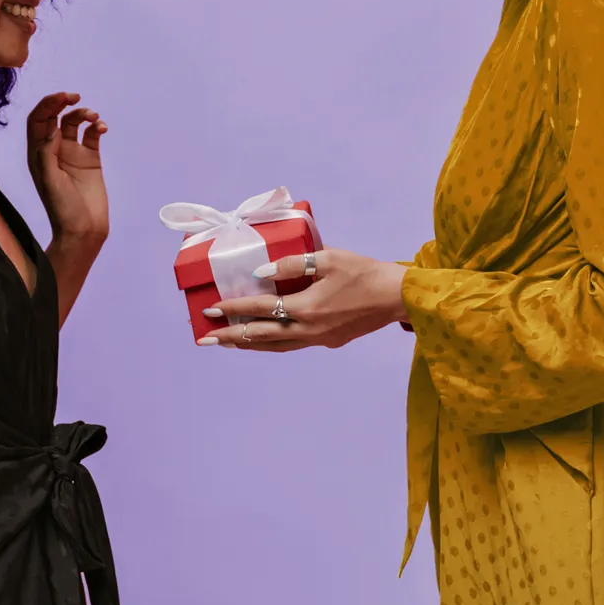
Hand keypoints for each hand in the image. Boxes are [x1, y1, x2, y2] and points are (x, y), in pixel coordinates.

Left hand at [27, 92, 108, 245]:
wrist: (84, 229)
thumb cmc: (62, 208)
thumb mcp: (49, 180)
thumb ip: (47, 153)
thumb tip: (53, 129)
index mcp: (38, 154)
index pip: (37, 121)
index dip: (47, 105)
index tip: (62, 98)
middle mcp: (54, 150)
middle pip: (54, 117)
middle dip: (62, 103)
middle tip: (75, 96)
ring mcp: (73, 153)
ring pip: (75, 123)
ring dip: (83, 114)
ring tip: (93, 117)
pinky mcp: (91, 159)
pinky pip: (92, 135)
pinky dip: (97, 126)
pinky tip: (102, 128)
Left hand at [201, 248, 408, 350]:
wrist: (398, 297)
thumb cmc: (365, 272)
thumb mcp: (328, 258)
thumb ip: (293, 264)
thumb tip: (260, 273)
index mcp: (307, 308)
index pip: (260, 309)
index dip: (234, 309)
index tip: (211, 309)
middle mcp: (309, 329)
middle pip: (261, 336)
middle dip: (231, 336)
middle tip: (205, 339)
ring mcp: (319, 339)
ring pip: (276, 346)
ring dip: (249, 344)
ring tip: (228, 343)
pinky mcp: (329, 341)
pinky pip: (292, 344)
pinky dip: (272, 343)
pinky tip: (264, 339)